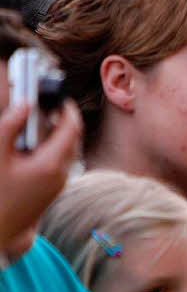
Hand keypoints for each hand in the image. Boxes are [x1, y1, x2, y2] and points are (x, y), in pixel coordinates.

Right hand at [0, 100, 81, 250]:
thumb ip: (10, 126)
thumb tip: (24, 104)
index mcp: (51, 164)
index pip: (71, 129)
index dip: (68, 110)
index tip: (60, 99)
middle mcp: (61, 175)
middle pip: (73, 140)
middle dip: (65, 122)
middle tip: (51, 107)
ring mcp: (58, 185)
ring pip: (68, 153)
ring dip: (59, 136)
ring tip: (41, 124)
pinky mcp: (52, 192)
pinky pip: (60, 164)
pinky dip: (53, 150)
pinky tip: (34, 147)